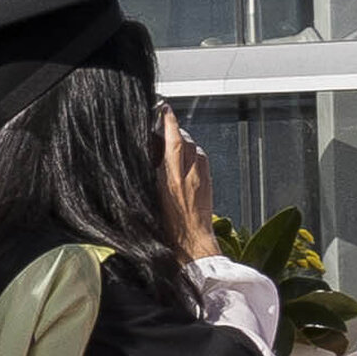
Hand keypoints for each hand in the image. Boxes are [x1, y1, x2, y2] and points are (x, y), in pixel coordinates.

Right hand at [160, 112, 216, 255]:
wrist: (192, 247)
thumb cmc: (168, 231)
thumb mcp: (150, 201)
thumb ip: (150, 176)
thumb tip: (148, 159)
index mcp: (170, 179)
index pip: (173, 140)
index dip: (169, 121)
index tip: (164, 108)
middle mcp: (188, 175)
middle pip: (185, 141)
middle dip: (176, 130)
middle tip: (165, 125)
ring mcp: (201, 179)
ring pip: (195, 149)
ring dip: (185, 143)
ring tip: (174, 145)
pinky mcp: (208, 185)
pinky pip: (202, 161)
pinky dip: (193, 156)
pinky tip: (186, 162)